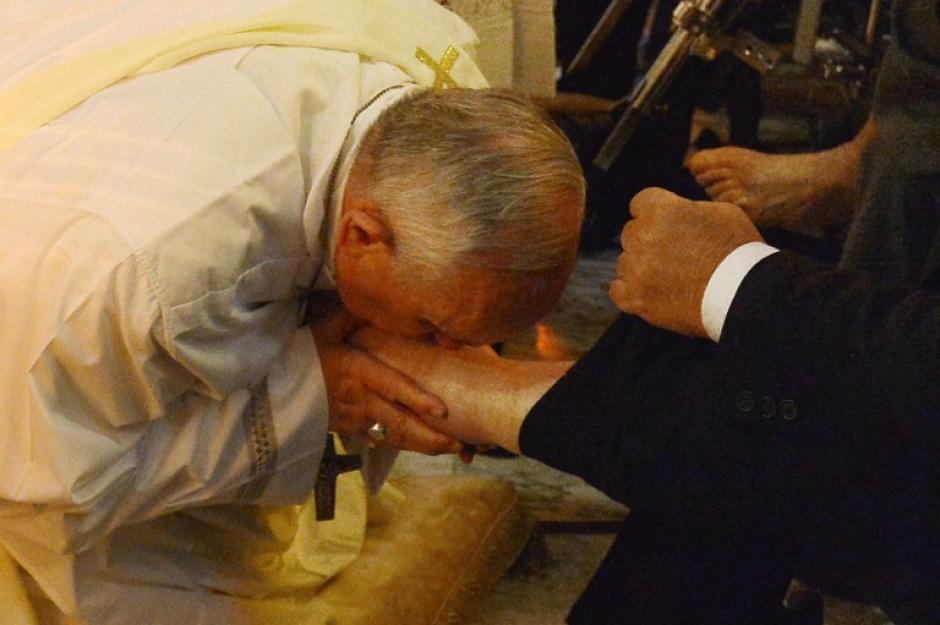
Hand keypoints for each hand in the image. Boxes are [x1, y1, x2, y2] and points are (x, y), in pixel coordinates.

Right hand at [310, 304, 460, 455]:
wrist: (270, 387)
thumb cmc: (300, 353)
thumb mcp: (325, 327)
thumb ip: (355, 314)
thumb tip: (381, 295)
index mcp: (357, 371)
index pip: (392, 387)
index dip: (416, 399)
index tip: (441, 411)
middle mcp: (361, 399)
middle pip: (399, 423)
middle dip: (430, 436)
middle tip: (461, 445)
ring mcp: (355, 418)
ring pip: (393, 435)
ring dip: (422, 445)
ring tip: (451, 449)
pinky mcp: (348, 429)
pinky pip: (380, 437)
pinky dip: (402, 442)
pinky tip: (423, 446)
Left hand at [609, 187, 762, 337]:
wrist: (742, 295)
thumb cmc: (738, 251)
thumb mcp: (722, 212)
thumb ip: (689, 208)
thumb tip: (677, 212)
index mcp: (661, 210)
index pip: (640, 203)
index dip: (652, 213)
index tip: (664, 225)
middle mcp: (642, 236)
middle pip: (631, 233)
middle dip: (647, 241)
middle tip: (672, 254)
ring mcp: (635, 268)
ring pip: (625, 262)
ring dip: (640, 267)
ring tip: (668, 277)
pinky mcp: (634, 297)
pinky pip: (618, 290)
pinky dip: (630, 291)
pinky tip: (650, 292)